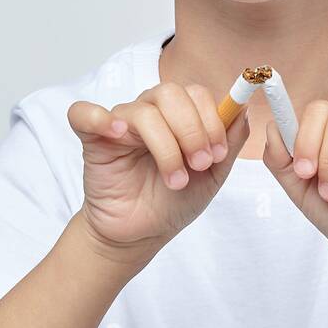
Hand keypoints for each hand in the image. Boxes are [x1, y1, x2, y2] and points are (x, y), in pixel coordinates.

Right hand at [68, 82, 249, 256]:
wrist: (142, 234)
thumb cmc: (174, 201)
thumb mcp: (213, 175)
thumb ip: (229, 141)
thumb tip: (243, 108)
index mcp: (179, 114)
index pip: (196, 93)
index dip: (212, 119)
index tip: (218, 154)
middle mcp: (150, 112)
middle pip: (170, 93)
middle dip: (192, 129)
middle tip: (199, 164)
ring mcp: (120, 123)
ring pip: (144, 112)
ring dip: (166, 147)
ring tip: (176, 179)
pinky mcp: (93, 139)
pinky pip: (85, 114)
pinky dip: (99, 118)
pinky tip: (118, 135)